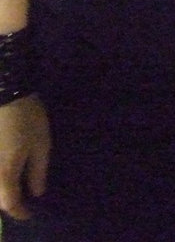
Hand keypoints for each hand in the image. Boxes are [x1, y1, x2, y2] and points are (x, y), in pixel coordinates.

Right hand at [0, 96, 50, 219]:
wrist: (5, 91)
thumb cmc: (26, 118)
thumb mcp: (41, 143)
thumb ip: (38, 171)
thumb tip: (35, 193)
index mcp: (4, 174)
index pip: (9, 204)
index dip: (20, 212)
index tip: (29, 212)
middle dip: (6, 203)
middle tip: (20, 200)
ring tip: (12, 185)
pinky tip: (4, 169)